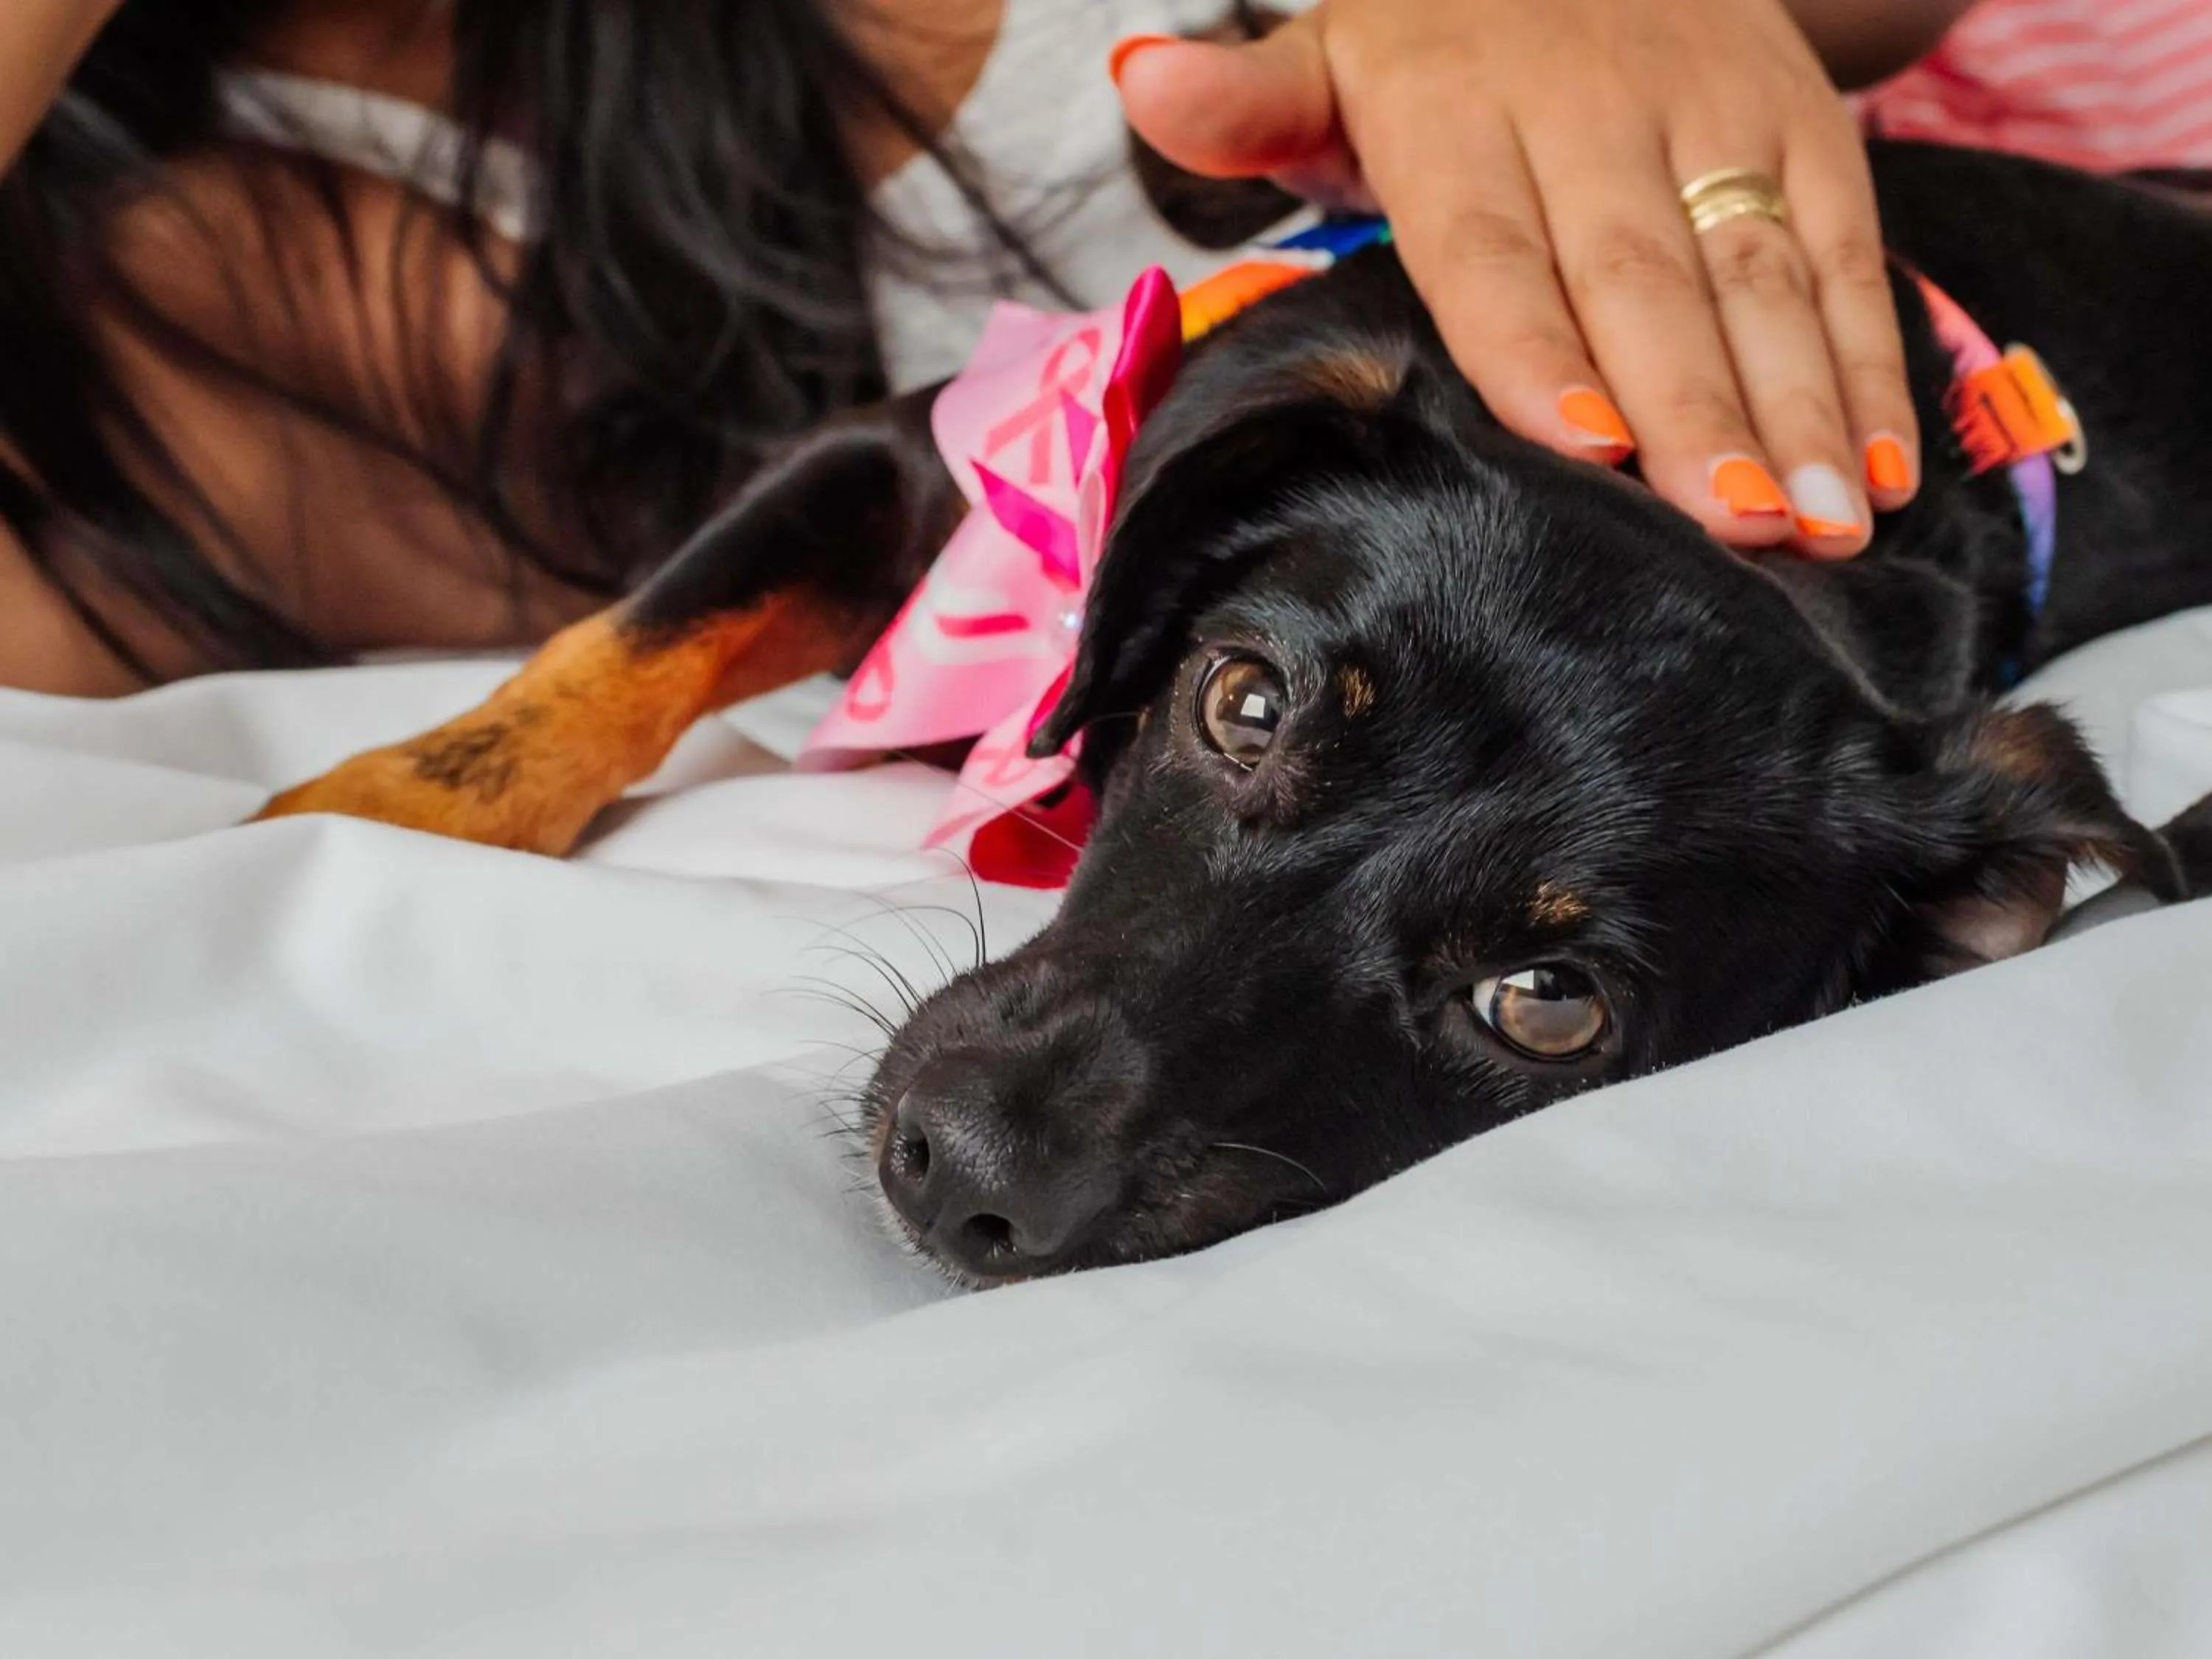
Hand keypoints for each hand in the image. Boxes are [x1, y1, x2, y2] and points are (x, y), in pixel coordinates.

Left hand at [1112, 0, 1919, 557]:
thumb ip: (1253, 100)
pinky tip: (1881, 468)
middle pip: (1642, 278)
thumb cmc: (1439, 40)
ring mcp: (1712, 115)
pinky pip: (1842, 248)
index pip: (1493, 246)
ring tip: (1823, 530)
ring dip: (1801, 405)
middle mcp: (1593, 109)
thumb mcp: (1335, 55)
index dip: (1539, 345)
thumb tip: (1141, 78)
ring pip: (1759, 273)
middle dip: (1694, 408)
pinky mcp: (1802, 125)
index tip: (1583, 446)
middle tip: (1735, 531)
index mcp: (1459, 112)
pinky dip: (1869, 357)